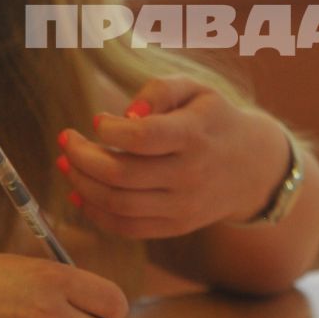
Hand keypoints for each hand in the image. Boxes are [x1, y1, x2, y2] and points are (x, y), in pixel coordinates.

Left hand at [56, 75, 291, 239]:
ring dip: (81, 184)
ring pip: (118, 203)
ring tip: (66, 163)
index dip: (109, 130)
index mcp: (195, 135)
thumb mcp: (197, 90)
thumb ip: (161, 89)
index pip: (143, 137)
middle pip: (121, 174)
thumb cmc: (213, 119)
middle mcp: (190, 175)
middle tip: (66, 140)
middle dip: (82, 157)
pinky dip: (95, 213)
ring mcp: (183, 206)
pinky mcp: (176, 226)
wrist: (252, 166)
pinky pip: (127, 227)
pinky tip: (79, 192)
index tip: (97, 120)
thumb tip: (126, 113)